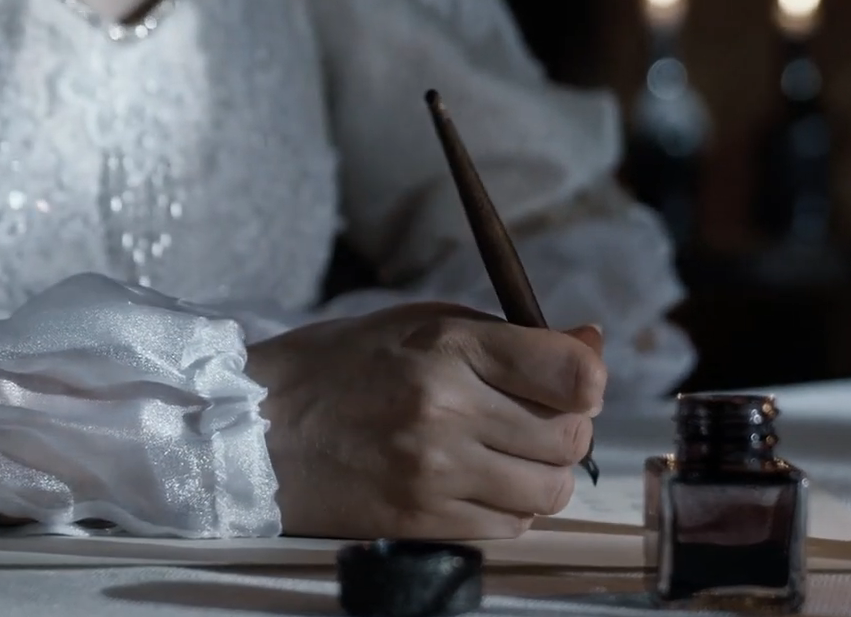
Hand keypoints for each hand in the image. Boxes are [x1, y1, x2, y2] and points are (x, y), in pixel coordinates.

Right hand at [245, 302, 605, 539]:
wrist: (257, 429)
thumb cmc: (339, 367)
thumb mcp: (421, 323)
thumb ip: (509, 337)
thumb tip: (592, 345)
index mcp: (448, 346)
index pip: (571, 374)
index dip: (589, 380)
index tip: (575, 383)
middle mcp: (446, 410)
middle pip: (570, 437)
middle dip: (567, 430)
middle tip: (535, 420)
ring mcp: (434, 471)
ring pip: (549, 491)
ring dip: (543, 476)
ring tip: (507, 456)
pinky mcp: (421, 519)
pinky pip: (509, 527)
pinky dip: (510, 510)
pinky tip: (479, 484)